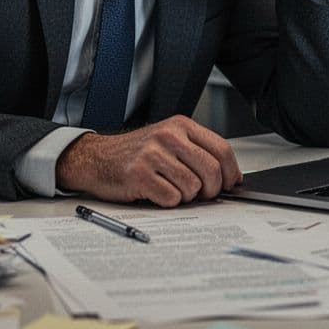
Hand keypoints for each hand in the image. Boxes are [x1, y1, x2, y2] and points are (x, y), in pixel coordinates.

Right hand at [55, 116, 242, 206]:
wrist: (97, 158)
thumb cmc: (135, 153)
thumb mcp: (168, 140)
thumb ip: (197, 152)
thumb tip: (230, 177)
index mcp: (180, 125)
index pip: (221, 149)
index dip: (231, 172)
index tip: (232, 184)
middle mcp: (168, 136)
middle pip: (211, 170)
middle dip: (212, 189)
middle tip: (203, 194)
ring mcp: (153, 154)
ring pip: (192, 187)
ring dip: (186, 196)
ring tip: (172, 188)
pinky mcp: (140, 175)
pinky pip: (172, 198)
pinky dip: (168, 202)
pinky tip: (157, 192)